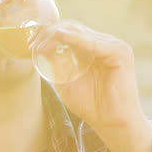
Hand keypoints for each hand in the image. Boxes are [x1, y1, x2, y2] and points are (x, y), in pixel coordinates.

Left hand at [29, 21, 145, 139]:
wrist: (111, 123)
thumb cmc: (90, 105)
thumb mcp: (65, 82)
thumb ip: (55, 65)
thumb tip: (37, 48)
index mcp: (93, 48)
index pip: (69, 32)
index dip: (48, 34)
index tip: (30, 45)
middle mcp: (104, 43)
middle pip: (73, 28)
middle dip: (49, 34)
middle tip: (32, 45)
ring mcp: (113, 46)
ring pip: (80, 32)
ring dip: (57, 36)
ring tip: (40, 47)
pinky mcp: (120, 52)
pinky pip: (94, 42)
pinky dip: (76, 39)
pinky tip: (61, 36)